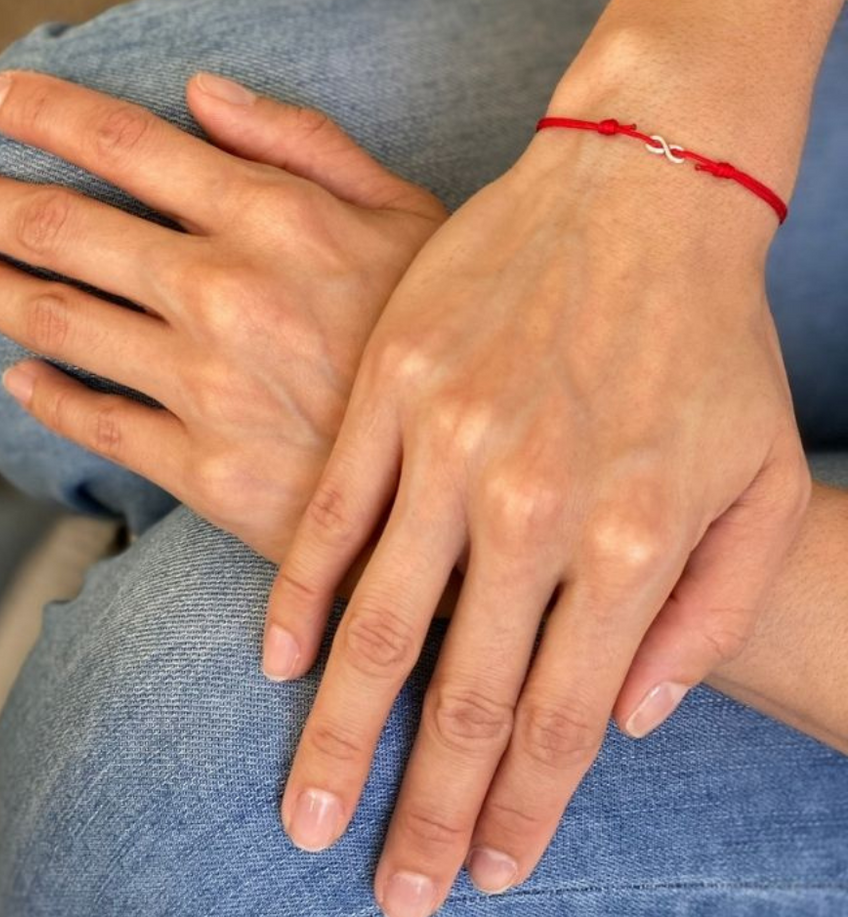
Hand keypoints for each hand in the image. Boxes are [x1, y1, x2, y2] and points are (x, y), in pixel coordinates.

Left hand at [0, 70, 445, 562]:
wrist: (473, 491)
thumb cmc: (450, 347)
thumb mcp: (412, 222)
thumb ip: (308, 146)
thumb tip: (204, 94)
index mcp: (278, 220)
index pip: (129, 145)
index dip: (48, 114)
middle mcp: (228, 294)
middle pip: (64, 231)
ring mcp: (208, 387)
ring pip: (58, 325)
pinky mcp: (205, 472)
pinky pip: (97, 424)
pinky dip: (45, 396)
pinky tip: (18, 378)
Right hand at [265, 126, 810, 911]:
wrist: (642, 190)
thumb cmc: (707, 334)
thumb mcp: (757, 476)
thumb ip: (708, 612)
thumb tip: (630, 719)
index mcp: (630, 540)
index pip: (564, 719)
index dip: (520, 811)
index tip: (482, 871)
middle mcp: (532, 508)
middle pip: (467, 696)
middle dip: (424, 811)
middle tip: (388, 888)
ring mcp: (451, 447)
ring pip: (383, 622)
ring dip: (342, 730)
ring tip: (309, 810)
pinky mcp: (392, 393)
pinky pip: (331, 516)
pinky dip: (300, 595)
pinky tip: (279, 660)